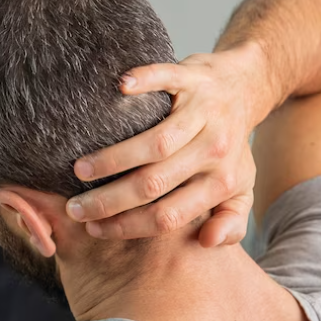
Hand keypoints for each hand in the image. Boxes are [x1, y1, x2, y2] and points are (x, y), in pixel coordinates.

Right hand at [66, 44, 273, 246]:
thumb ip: (231, 222)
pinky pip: (167, 78)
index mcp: (223, 183)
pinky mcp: (194, 77)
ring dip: (112, 158)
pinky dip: (144, 81)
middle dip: (108, 200)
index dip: (128, 226)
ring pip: (156, 143)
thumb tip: (208, 243)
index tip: (94, 229)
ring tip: (78, 170)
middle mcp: (214, 149)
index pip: (168, 216)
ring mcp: (204, 111)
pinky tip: (119, 88)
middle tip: (75, 208)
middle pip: (154, 183)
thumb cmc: (230, 145)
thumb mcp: (240, 189)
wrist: (246, 87)